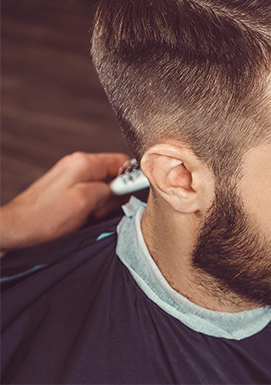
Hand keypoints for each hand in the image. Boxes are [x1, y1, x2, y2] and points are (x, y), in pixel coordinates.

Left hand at [0, 152, 129, 250]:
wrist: (17, 227)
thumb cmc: (45, 217)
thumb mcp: (85, 202)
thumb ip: (109, 189)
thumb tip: (122, 187)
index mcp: (84, 163)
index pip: (123, 161)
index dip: (132, 178)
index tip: (134, 194)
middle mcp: (78, 164)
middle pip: (114, 173)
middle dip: (116, 193)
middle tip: (105, 209)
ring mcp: (72, 175)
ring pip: (104, 185)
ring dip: (104, 201)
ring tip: (92, 214)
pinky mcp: (68, 187)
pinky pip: (92, 192)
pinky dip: (94, 204)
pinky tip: (85, 214)